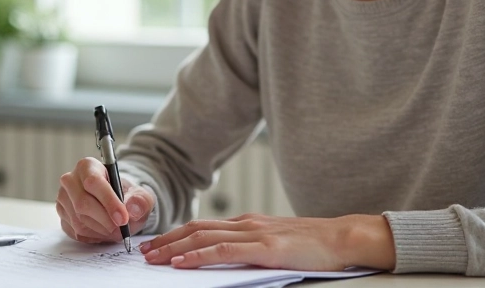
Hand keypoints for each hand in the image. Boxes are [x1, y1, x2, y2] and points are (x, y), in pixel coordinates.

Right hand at [56, 157, 155, 242]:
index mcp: (88, 166)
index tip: (123, 218)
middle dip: (105, 220)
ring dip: (100, 230)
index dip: (109, 202)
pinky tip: (104, 231)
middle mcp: (71, 180)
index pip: (94, 182)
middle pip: (83, 203)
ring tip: (115, 230)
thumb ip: (141, 201)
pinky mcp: (62, 216)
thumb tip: (132, 210)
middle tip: (121, 229)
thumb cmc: (126, 197)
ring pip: (79, 220)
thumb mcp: (141, 196)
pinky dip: (93, 236)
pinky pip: (75, 232)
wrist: (117, 206)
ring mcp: (63, 199)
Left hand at [139, 213, 395, 270]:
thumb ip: (248, 249)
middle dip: (166, 240)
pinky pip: (224, 251)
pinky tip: (183, 262)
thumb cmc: (312, 245)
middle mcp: (246, 223)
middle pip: (196, 229)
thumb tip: (221, 261)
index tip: (155, 245)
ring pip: (204, 237)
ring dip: (174, 247)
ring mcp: (254, 233)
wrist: (341, 239)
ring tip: (153, 258)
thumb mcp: (273, 244)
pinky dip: (199, 256)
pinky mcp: (265, 247)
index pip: (202, 226)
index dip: (175, 235)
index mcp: (247, 222)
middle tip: (143, 252)